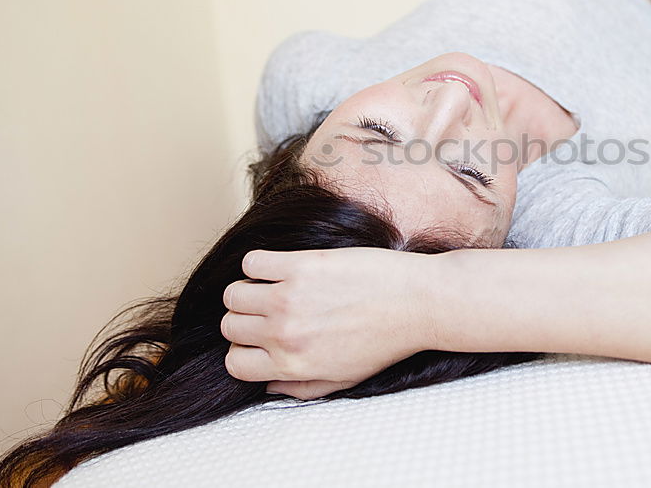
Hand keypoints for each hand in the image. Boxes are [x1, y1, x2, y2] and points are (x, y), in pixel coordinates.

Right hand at [221, 247, 437, 399]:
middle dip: (245, 320)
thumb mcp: (343, 380)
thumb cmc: (386, 341)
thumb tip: (267, 385)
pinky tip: (283, 267)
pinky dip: (259, 263)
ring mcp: (290, 298)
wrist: (419, 303)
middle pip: (231, 326)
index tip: (260, 337)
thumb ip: (300, 388)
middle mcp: (285, 335)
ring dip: (247, 290)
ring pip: (233, 294)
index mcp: (293, 365)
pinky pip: (252, 261)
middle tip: (270, 310)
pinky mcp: (301, 266)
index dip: (244, 350)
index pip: (234, 363)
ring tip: (273, 287)